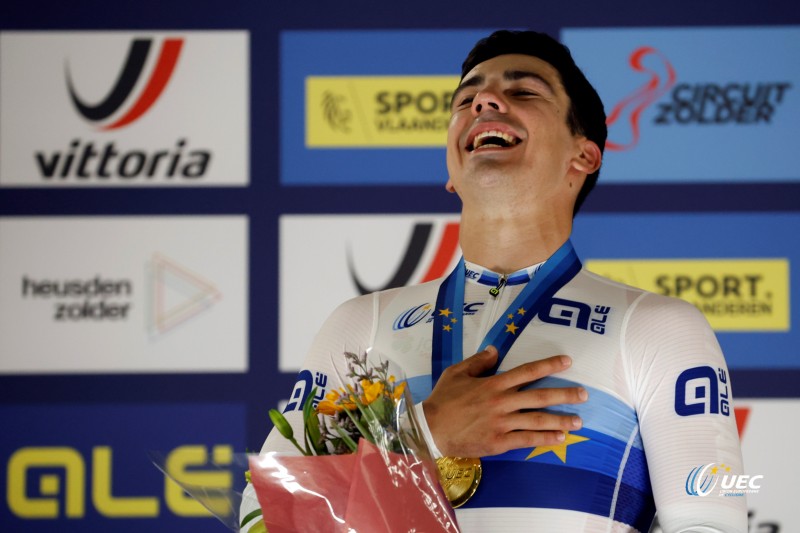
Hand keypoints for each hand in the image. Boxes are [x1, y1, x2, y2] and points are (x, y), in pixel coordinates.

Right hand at [422, 346, 587, 457]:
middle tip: (584, 394)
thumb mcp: (456, 373)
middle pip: (539, 396)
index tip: (567, 361)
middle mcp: (501, 402)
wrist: (431, 429)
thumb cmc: (443, 399)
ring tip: (578, 420)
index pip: (526, 372)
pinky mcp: (499, 442)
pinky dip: (545, 438)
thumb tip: (494, 350)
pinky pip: (527, 439)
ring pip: (537, 420)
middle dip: (564, 394)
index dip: (548, 365)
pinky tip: (559, 438)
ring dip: (561, 420)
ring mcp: (502, 423)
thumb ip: (477, 362)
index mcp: (493, 384)